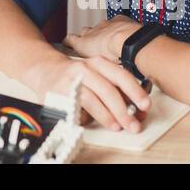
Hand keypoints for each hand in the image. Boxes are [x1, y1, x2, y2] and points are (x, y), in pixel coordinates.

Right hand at [27, 53, 151, 133]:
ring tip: (116, 126)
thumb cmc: (76, 74)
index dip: (134, 91)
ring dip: (106, 115)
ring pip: (92, 99)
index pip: (120, 76)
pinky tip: (92, 123)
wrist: (43, 67)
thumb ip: (114, 88)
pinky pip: (74, 108)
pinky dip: (85, 118)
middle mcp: (85, 69)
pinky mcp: (59, 93)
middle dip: (123, 110)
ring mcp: (71, 81)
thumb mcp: (97, 74)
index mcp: (98, 63)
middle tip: (133, 125)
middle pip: (107, 89)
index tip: (145, 106)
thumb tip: (136, 109)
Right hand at [63, 15, 141, 62]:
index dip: (69, 41)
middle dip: (87, 37)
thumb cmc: (112, 56)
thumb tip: (84, 77)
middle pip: (85, 32)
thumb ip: (87, 68)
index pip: (70, 39)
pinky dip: (118, 27)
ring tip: (111, 44)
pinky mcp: (118, 20)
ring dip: (104, 33)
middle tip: (95, 47)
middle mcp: (92, 31)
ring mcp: (104, 25)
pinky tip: (123, 34)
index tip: (67, 43)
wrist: (128, 42)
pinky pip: (115, 21)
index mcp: (83, 42)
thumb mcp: (93, 67)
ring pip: (100, 27)